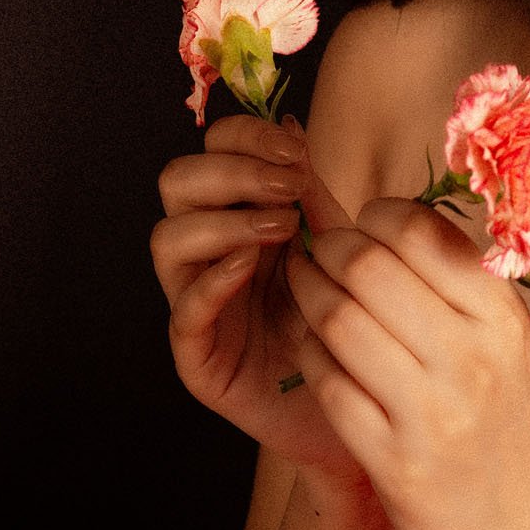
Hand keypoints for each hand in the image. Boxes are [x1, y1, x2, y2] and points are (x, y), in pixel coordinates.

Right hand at [151, 114, 369, 480]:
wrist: (362, 408)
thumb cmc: (348, 323)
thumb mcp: (336, 248)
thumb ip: (311, 192)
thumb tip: (292, 122)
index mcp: (238, 214)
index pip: (211, 151)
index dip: (245, 138)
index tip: (297, 151)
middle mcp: (208, 251)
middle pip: (176, 182)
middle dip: (232, 172)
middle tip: (289, 188)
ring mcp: (196, 302)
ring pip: (166, 239)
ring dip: (224, 219)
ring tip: (281, 229)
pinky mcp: (197, 357)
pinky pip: (183, 311)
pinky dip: (213, 279)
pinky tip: (252, 265)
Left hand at [286, 196, 529, 529]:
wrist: (517, 524)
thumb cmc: (498, 412)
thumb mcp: (500, 337)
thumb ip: (452, 277)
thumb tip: (382, 214)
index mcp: (499, 315)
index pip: (418, 230)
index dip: (373, 216)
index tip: (360, 224)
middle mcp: (471, 358)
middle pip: (368, 267)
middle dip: (327, 249)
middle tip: (316, 251)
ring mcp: (431, 413)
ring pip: (338, 321)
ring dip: (306, 295)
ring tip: (302, 288)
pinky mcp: (393, 459)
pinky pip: (327, 383)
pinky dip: (307, 354)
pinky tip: (311, 347)